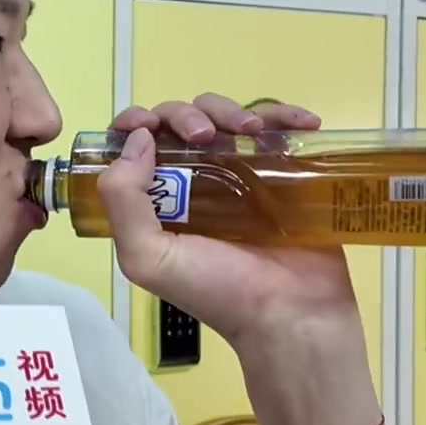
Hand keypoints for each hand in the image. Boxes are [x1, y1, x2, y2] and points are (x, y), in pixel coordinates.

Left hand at [97, 93, 359, 346]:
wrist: (290, 313)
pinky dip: (289, 116)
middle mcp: (196, 180)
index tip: (147, 124)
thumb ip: (123, 202)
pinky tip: (302, 123)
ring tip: (253, 130)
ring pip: (227, 117)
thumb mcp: (149, 258)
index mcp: (158, 198)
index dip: (134, 123)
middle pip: (181, 121)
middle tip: (204, 135)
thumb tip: (135, 139)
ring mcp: (242, 173)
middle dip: (186, 115)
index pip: (135, 144)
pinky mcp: (283, 172)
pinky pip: (281, 129)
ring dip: (234, 111)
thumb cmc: (217, 291)